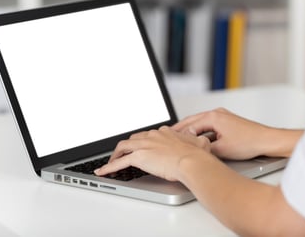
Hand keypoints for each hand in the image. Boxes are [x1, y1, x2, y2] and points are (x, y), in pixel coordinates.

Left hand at [95, 126, 212, 180]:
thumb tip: (201, 139)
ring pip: (123, 147)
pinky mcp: (139, 157)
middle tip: (123, 154)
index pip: (148, 135)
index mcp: (164, 132)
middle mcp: (152, 136)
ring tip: (111, 163)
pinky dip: (109, 167)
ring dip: (115, 155)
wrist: (191, 161)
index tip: (141, 147)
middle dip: (127, 146)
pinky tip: (103, 172)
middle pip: (133, 139)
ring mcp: (144, 145)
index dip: (143, 142)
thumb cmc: (196, 155)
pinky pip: (119, 162)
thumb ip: (196, 140)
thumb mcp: (199, 142)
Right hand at [172, 108, 279, 159]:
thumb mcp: (222, 149)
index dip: (179, 133)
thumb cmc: (250, 142)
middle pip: (193, 120)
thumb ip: (204, 148)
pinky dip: (201, 131)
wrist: (267, 141)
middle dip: (181, 129)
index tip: (170, 138)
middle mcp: (217, 113)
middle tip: (169, 135)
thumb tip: (194, 151)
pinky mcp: (228, 122)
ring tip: (181, 138)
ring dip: (191, 130)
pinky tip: (198, 139)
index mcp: (214, 117)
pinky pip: (209, 126)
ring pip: (201, 123)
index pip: (190, 124)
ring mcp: (223, 117)